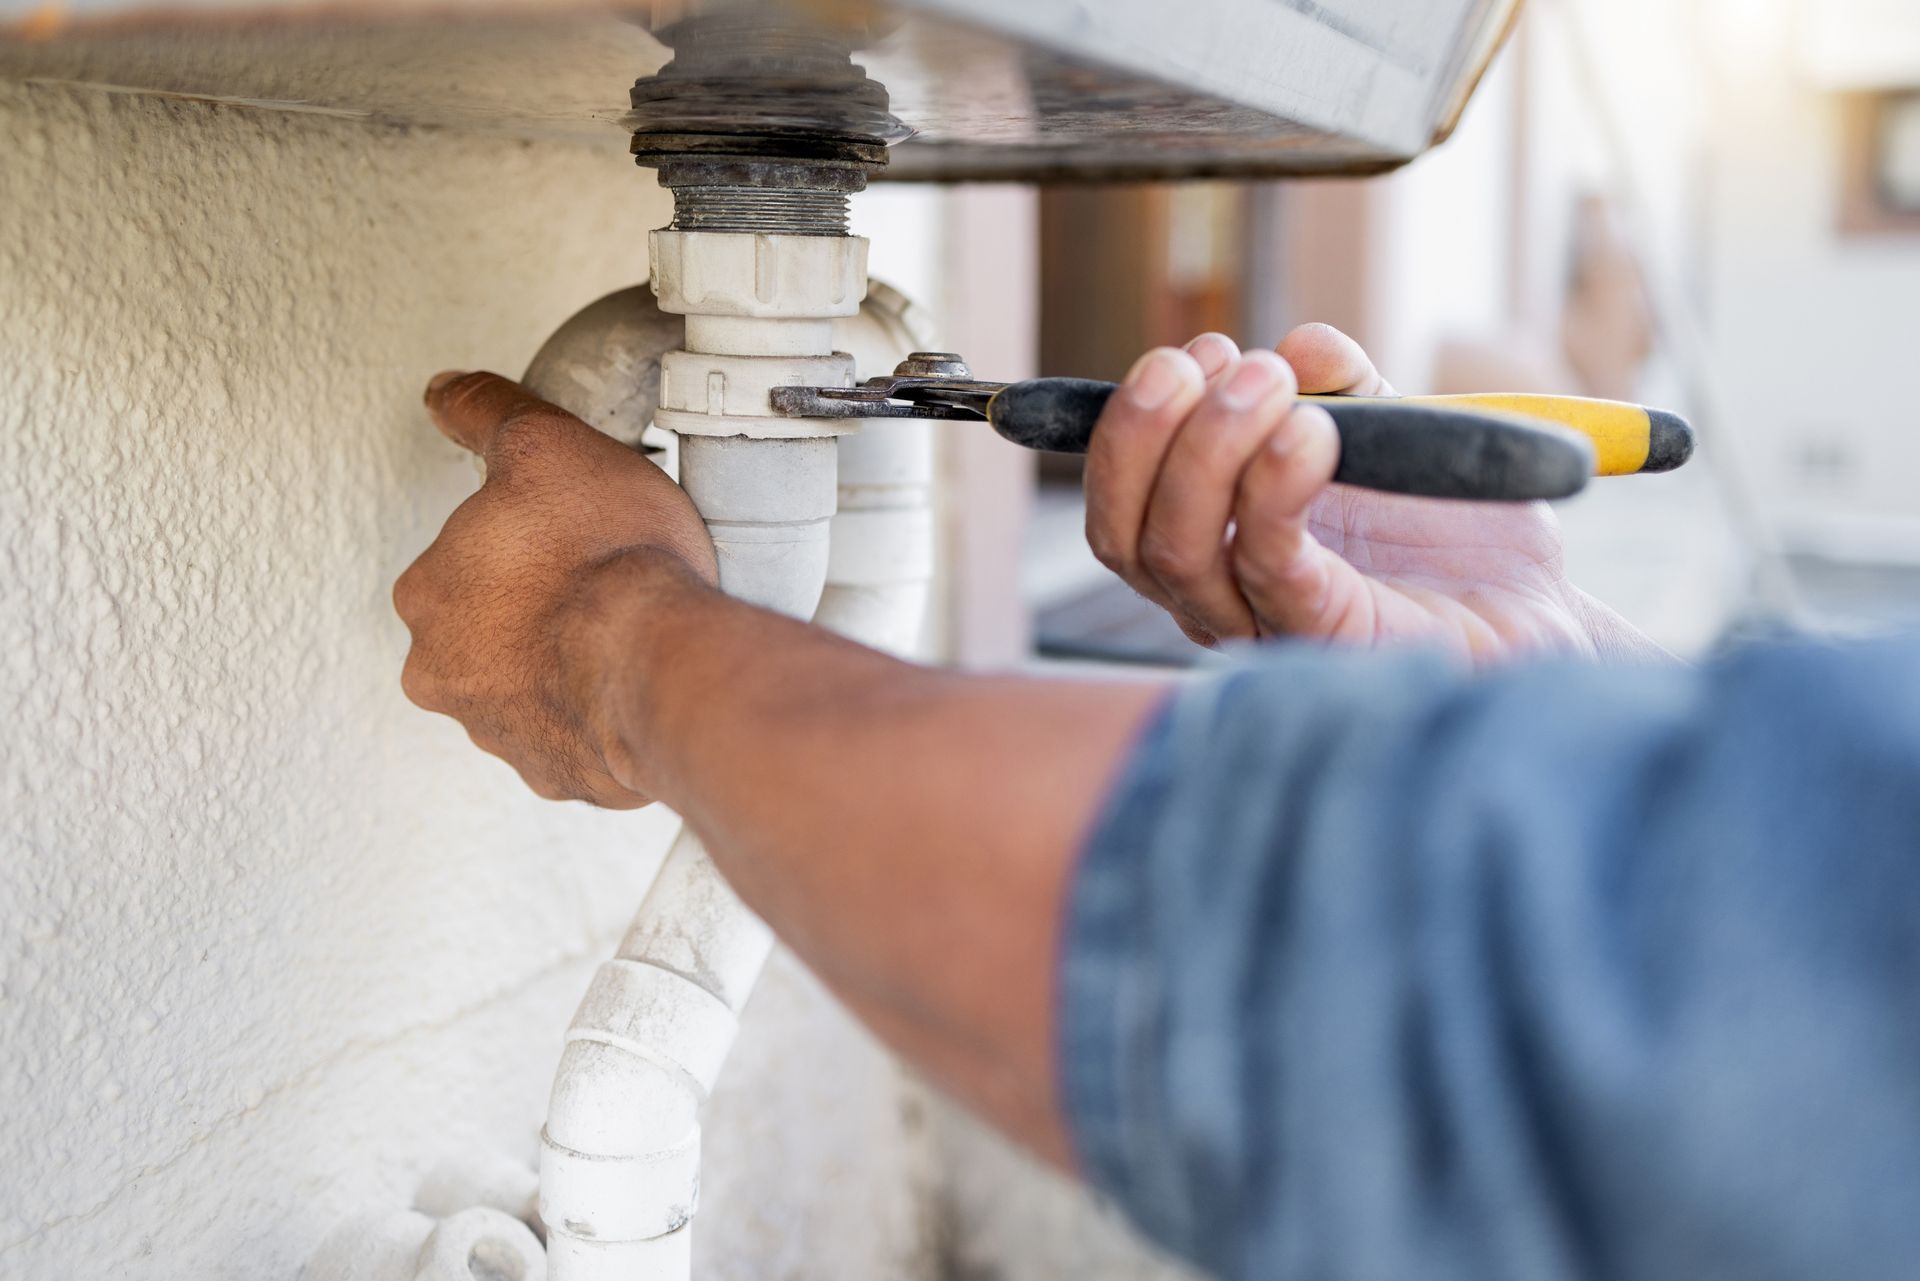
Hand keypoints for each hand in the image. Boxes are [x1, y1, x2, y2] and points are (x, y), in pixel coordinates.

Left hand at [394, 371, 718, 806]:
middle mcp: (448, 676)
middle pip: (485, 631)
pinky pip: (575, 740)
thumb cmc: (606, 559)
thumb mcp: (545, 446)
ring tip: (624, 633)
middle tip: (596, 583)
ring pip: (527, 689)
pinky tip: (633, 684)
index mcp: (430, 598)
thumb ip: (485, 413)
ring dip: (565, 665)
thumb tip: (445, 393)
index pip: (461, 561)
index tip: (562, 534)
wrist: (663, 665)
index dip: (517, 541)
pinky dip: (598, 716)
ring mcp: (504, 735)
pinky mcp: (561, 776)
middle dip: (532, 610)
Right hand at [1084, 324, 1652, 662]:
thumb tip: (1300, 347)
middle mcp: (1219, 596)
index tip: (1202, 352)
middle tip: (1208, 358)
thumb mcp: (1390, 427)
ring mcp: (1263, 624)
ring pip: (1177, 554)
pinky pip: (1270, 567)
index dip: (1135, 422)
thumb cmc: (1454, 531)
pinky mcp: (1325, 638)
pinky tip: (1310, 436)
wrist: (1540, 606)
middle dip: (1143, 434)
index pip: (1126, 499)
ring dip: (1207, 451)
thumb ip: (1341, 385)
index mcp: (1214, 545)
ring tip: (1268, 384)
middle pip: (1123, 535)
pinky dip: (1274, 491)